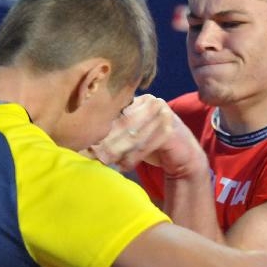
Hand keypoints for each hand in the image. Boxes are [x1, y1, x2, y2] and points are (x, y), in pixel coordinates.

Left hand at [88, 95, 205, 176]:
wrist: (184, 154)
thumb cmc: (152, 143)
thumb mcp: (133, 133)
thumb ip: (115, 131)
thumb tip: (83, 141)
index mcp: (139, 99)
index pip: (116, 112)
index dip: (99, 128)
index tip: (83, 142)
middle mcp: (152, 102)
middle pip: (123, 124)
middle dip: (105, 142)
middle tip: (89, 155)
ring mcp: (163, 115)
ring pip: (133, 136)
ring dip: (116, 152)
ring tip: (103, 162)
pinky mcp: (170, 130)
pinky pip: (146, 146)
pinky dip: (132, 158)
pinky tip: (123, 167)